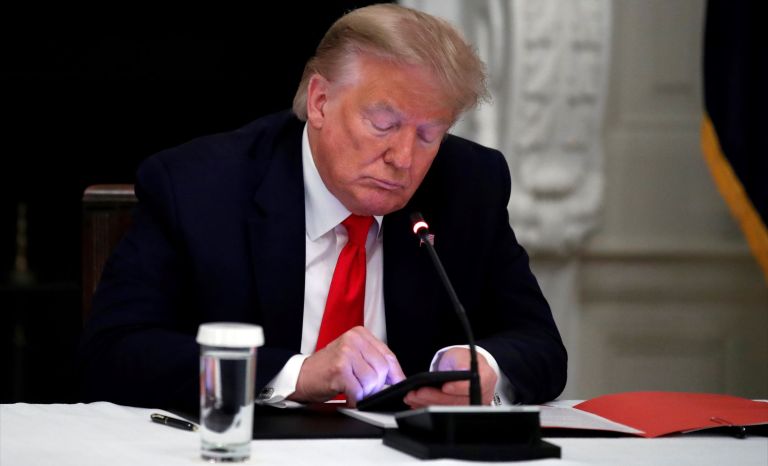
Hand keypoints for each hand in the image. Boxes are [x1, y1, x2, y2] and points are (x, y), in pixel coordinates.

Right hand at [288, 326, 405, 405]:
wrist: (302, 375)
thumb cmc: (328, 367)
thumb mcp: (353, 356)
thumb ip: (374, 361)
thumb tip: (396, 378)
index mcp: (360, 334)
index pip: (388, 355)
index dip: (395, 374)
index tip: (397, 384)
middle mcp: (353, 340)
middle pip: (382, 369)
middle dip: (377, 386)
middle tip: (364, 389)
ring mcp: (346, 353)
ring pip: (372, 381)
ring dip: (364, 393)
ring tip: (353, 390)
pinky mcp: (339, 369)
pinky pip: (358, 391)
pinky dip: (355, 399)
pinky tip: (348, 396)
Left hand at [403, 347, 497, 407]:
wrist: (462, 367)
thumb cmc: (462, 361)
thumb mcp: (461, 355)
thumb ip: (461, 362)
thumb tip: (461, 370)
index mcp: (485, 378)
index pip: (472, 386)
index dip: (458, 388)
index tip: (444, 386)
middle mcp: (481, 394)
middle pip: (457, 401)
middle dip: (435, 397)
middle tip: (418, 393)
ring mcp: (470, 405)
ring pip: (448, 409)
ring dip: (428, 404)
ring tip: (413, 397)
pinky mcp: (459, 411)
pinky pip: (443, 411)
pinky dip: (428, 407)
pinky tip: (417, 403)